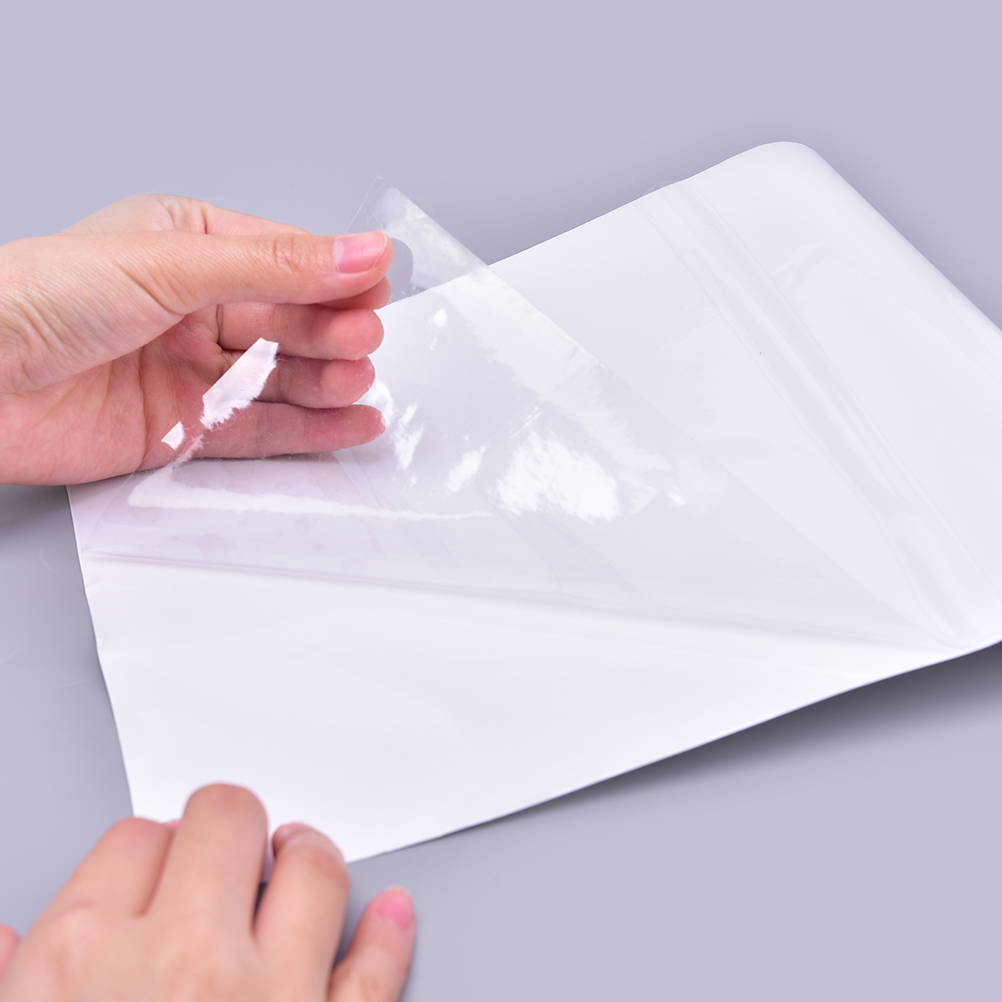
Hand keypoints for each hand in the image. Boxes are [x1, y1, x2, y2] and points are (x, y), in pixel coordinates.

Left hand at [0, 195, 392, 484]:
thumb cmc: (35, 301)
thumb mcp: (170, 263)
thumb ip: (275, 266)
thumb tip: (358, 252)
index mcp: (187, 245)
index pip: (283, 259)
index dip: (333, 276)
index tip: (376, 288)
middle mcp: (193, 307)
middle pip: (288, 321)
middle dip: (330, 331)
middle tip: (361, 340)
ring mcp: (191, 370)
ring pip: (281, 377)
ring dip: (327, 380)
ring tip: (356, 382)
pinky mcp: (185, 427)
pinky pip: (262, 428)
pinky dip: (311, 428)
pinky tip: (349, 419)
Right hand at [0, 785, 414, 1001]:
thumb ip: (10, 983)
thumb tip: (5, 941)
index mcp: (81, 962)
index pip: (132, 840)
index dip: (148, 850)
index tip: (156, 867)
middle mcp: (183, 964)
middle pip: (224, 822)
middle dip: (224, 826)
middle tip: (227, 844)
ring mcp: (269, 999)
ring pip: (311, 870)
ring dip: (307, 857)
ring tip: (299, 859)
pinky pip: (375, 972)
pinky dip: (387, 936)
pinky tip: (390, 915)